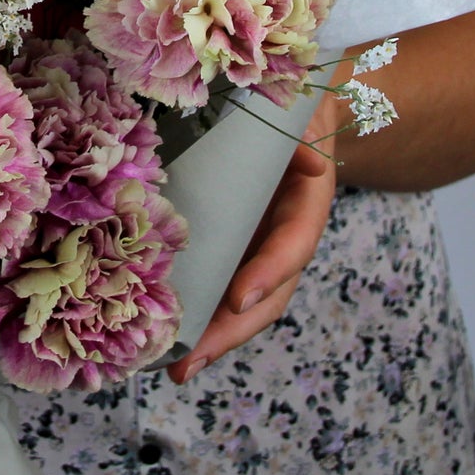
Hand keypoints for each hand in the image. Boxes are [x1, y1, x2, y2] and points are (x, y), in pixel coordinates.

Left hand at [166, 93, 341, 383]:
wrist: (284, 110)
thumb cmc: (286, 110)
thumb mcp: (297, 113)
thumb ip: (301, 133)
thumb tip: (309, 159)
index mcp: (305, 203)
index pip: (293, 244)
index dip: (269, 272)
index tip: (239, 297)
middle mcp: (282, 234)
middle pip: (266, 294)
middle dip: (231, 330)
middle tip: (192, 360)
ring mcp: (256, 245)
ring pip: (241, 301)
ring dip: (211, 336)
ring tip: (176, 365)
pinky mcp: (229, 243)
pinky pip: (216, 282)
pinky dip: (198, 312)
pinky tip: (165, 337)